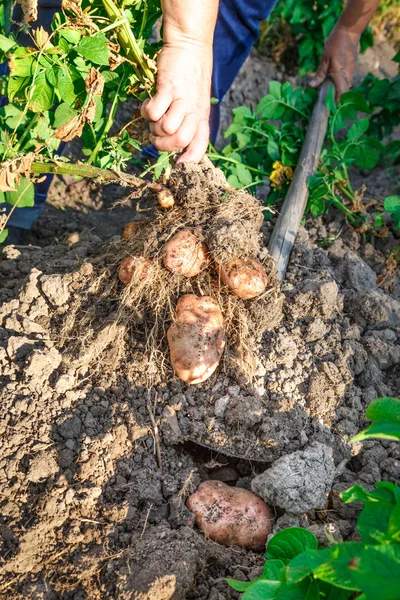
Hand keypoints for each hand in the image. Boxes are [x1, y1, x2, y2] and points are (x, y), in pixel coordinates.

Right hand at [141, 42, 212, 162]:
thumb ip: (187, 121)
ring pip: (166, 129)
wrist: (190, 45)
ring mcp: (182, 100)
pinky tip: (149, 102)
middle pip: (179, 141)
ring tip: (154, 115)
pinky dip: (147, 111)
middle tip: (155, 135)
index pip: (200, 146)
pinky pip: (154, 112)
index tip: (177, 165)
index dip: (189, 160)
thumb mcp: (194, 101)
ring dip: (154, 126)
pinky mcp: (169, 88)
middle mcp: (194, 112)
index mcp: (201, 118)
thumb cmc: (189, 76)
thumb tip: (172, 143)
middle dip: (163, 144)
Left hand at [310, 27, 358, 100]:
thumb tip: (312, 86)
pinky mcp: (351, 68)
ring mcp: (350, 72)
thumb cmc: (335, 43)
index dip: (335, 102)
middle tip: (326, 103)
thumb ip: (319, 74)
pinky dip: (340, 85)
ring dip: (338, 92)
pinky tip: (332, 84)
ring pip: (345, 87)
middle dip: (336, 99)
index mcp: (340, 74)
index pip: (340, 94)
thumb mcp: (324, 59)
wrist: (349, 31)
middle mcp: (347, 75)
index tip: (329, 108)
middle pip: (343, 93)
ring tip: (328, 95)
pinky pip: (346, 80)